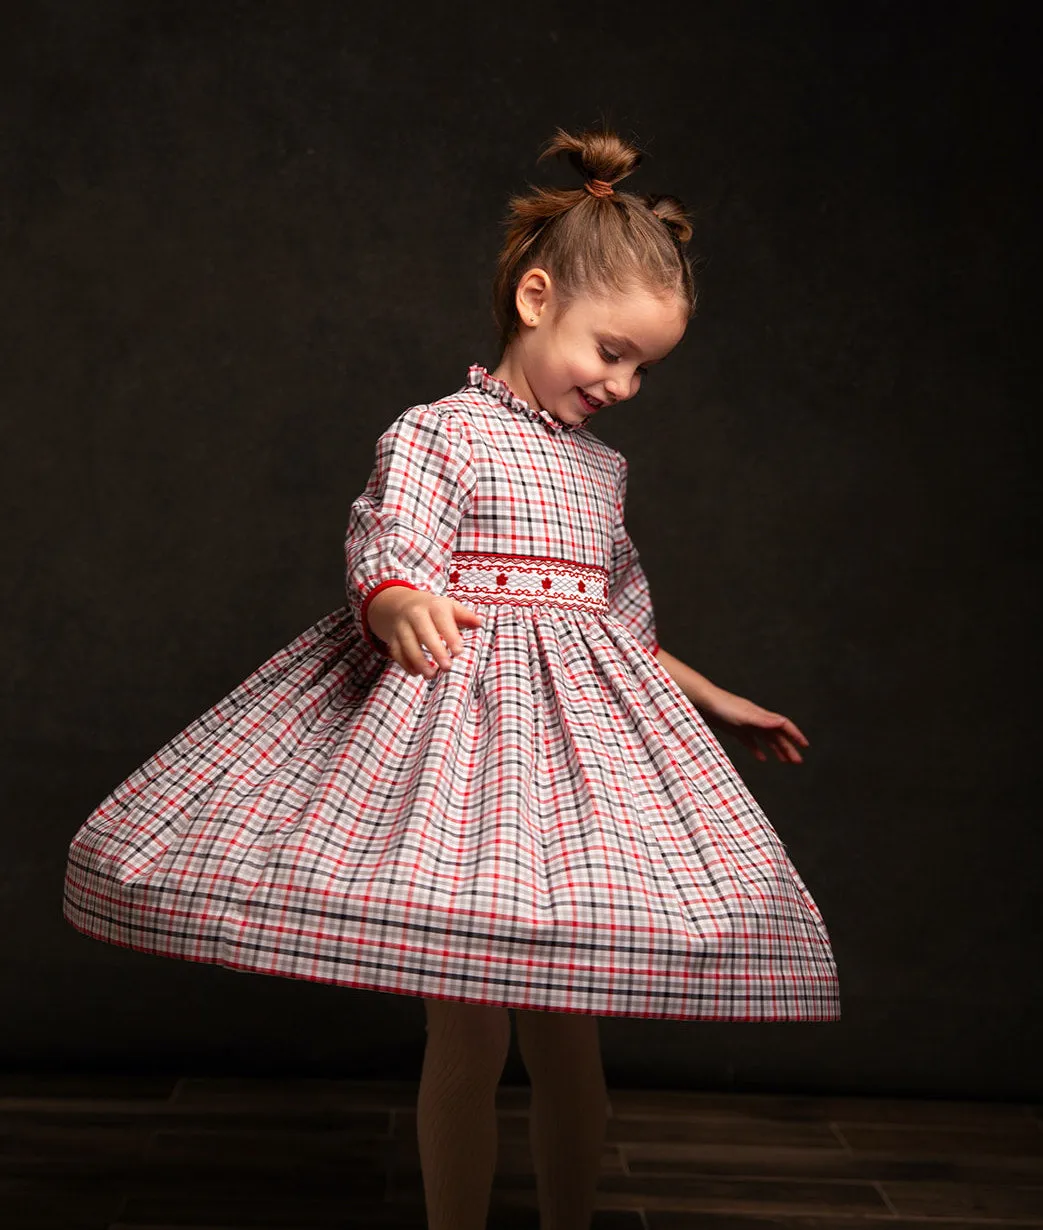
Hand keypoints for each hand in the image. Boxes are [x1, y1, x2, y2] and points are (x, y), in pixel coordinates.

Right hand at [367, 587, 482, 678]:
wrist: (399, 603)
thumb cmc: (432, 609)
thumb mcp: (448, 607)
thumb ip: (464, 616)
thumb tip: (479, 623)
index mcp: (433, 605)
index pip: (442, 619)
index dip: (450, 635)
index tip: (458, 651)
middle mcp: (415, 614)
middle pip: (424, 632)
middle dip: (435, 650)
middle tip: (447, 667)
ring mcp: (401, 625)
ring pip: (407, 644)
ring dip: (418, 661)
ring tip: (431, 675)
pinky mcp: (392, 637)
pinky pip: (396, 652)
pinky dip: (405, 664)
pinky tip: (417, 673)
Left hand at [699, 687, 809, 763]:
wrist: (702, 702)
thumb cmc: (722, 706)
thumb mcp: (744, 715)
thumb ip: (763, 720)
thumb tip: (782, 723)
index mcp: (761, 716)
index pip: (783, 725)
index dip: (795, 735)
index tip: (805, 746)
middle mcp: (756, 719)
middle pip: (777, 735)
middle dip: (789, 747)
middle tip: (797, 761)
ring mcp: (746, 724)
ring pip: (766, 739)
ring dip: (776, 749)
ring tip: (784, 761)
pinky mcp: (735, 729)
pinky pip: (750, 741)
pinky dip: (757, 750)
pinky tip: (761, 758)